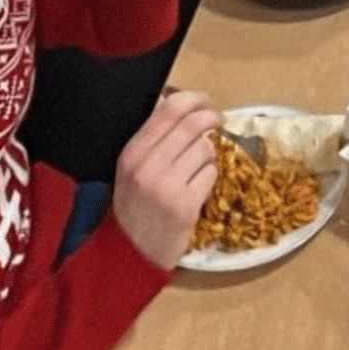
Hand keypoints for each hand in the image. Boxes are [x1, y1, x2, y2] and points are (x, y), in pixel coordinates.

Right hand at [111, 88, 220, 269]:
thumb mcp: (130, 169)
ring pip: (206, 148)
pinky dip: (210, 176)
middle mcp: (148, 166)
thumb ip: (151, 140)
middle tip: (217, 119)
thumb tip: (177, 104)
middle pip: (192, 125)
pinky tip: (198, 185)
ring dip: (209, 152)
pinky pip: (211, 174)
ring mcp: (168, 186)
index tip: (204, 100)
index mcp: (132, 152)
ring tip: (199, 165)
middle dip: (211, 117)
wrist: (131, 251)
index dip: (193, 98)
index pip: (168, 110)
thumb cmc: (134, 206)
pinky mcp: (186, 205)